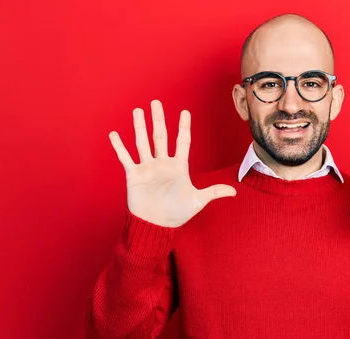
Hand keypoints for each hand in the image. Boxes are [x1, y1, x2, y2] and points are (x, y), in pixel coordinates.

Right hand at [109, 99, 235, 227]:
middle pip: (160, 136)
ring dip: (139, 127)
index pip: (182, 142)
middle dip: (158, 119)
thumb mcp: (198, 200)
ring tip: (137, 111)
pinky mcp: (134, 175)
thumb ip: (214, 192)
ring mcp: (147, 168)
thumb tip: (235, 191)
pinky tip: (114, 135)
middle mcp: (162, 163)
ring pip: (142, 142)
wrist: (156, 225)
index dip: (184, 127)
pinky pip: (126, 158)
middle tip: (156, 102)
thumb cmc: (177, 213)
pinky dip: (120, 147)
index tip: (185, 112)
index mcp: (178, 166)